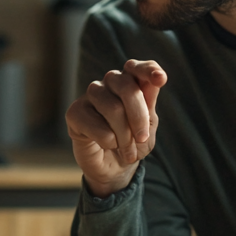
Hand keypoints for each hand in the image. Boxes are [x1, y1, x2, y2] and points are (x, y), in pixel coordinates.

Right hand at [66, 60, 167, 197]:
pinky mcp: (74, 112)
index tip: (160, 80)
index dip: (148, 70)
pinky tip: (106, 144)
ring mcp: (90, 96)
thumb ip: (149, 105)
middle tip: (142, 139)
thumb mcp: (148, 127)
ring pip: (112, 108)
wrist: (114, 167)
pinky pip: (96, 125)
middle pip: (126, 87)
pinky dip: (107, 141)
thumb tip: (155, 82)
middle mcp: (109, 83)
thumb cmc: (133, 143)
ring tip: (126, 150)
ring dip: (124, 136)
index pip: (138, 68)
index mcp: (130, 83)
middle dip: (138, 117)